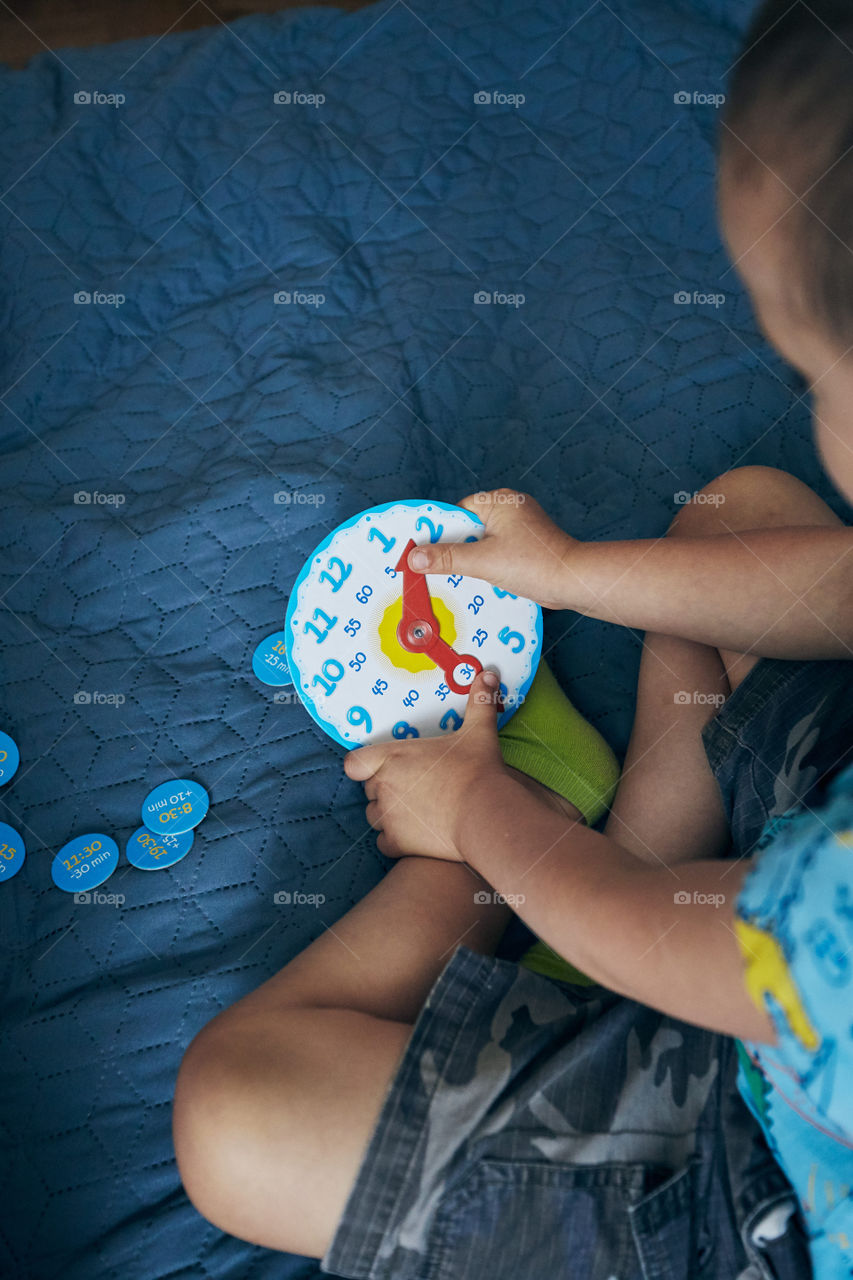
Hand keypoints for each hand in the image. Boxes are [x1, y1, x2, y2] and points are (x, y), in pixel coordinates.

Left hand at [344, 668, 507, 859]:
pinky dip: (396, 841)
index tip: (383, 766)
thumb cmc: (477, 770)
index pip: (354, 763)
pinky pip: (384, 842)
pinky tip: (416, 834)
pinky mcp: (397, 843)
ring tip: (416, 811)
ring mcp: (388, 817)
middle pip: (368, 789)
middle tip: (413, 787)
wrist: (485, 814)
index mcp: (391, 757)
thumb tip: (488, 674)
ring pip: (374, 817)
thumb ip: (479, 702)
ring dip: (388, 814)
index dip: (364, 765)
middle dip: (384, 788)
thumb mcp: (478, 731)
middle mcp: (382, 786)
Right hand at [406, 488, 577, 609]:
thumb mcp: (483, 561)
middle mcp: (510, 509)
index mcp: (499, 502)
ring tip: (454, 578)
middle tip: (432, 568)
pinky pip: (496, 552)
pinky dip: (485, 566)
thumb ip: (447, 558)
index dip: (438, 532)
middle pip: (467, 528)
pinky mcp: (526, 546)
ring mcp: (520, 528)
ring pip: (481, 542)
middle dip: (453, 549)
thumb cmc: (534, 564)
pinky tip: (477, 582)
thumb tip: (414, 557)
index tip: (420, 549)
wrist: (574, 582)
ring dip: (469, 560)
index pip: (457, 512)